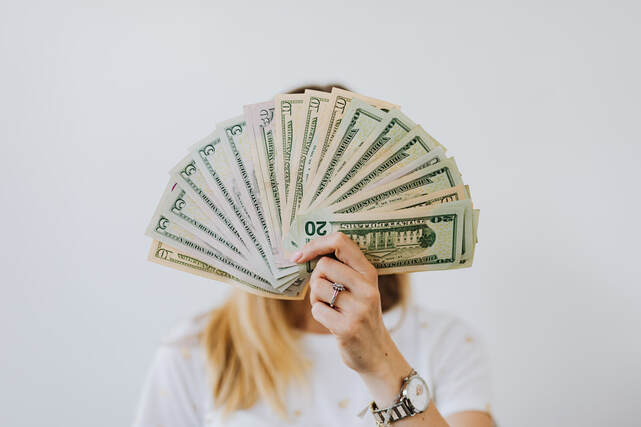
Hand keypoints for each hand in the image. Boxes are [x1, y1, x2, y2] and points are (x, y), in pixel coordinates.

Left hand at [291, 232, 411, 402]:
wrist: (376, 353)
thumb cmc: (360, 314)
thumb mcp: (361, 288)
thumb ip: (343, 269)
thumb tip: (304, 251)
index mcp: (369, 272)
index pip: (341, 242)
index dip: (316, 244)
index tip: (300, 254)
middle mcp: (367, 288)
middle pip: (324, 265)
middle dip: (316, 278)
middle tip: (326, 293)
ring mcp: (359, 308)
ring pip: (317, 287)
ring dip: (316, 298)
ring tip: (331, 308)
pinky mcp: (347, 327)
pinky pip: (316, 310)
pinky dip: (318, 314)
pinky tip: (332, 321)